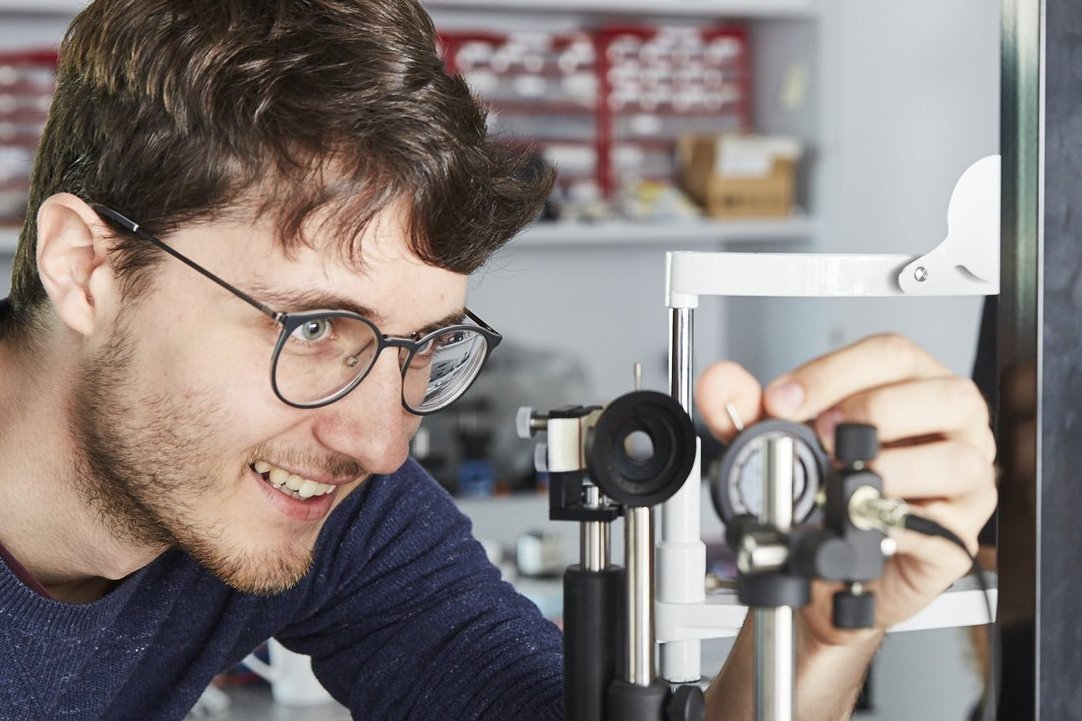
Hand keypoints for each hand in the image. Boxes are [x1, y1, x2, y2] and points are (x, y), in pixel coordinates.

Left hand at [695, 334, 996, 647]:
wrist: (827, 569)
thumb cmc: (821, 492)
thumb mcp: (777, 444)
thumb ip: (746, 410)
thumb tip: (719, 382)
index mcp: (911, 386)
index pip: (890, 355)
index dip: (834, 373)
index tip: (784, 400)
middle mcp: (949, 427)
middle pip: (944, 394)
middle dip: (873, 411)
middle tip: (822, 436)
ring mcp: (964, 482)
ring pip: (958, 460)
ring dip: (892, 468)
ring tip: (844, 481)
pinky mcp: (958, 537)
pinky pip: (947, 526)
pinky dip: (898, 523)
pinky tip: (863, 522)